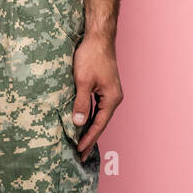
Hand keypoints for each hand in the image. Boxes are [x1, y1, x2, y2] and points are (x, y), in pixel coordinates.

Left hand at [71, 33, 121, 157]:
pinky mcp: (105, 87)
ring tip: (80, 143)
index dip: (88, 138)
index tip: (78, 151)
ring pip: (99, 115)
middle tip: (80, 155)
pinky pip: (97, 106)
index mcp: (112, 98)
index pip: (99, 124)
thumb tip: (79, 123)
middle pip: (101, 122)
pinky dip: (90, 116)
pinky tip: (83, 122)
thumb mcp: (82, 81)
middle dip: (90, 138)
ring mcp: (110, 92)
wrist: (98, 37)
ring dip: (90, 128)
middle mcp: (114, 97)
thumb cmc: (91, 56)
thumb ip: (81, 103)